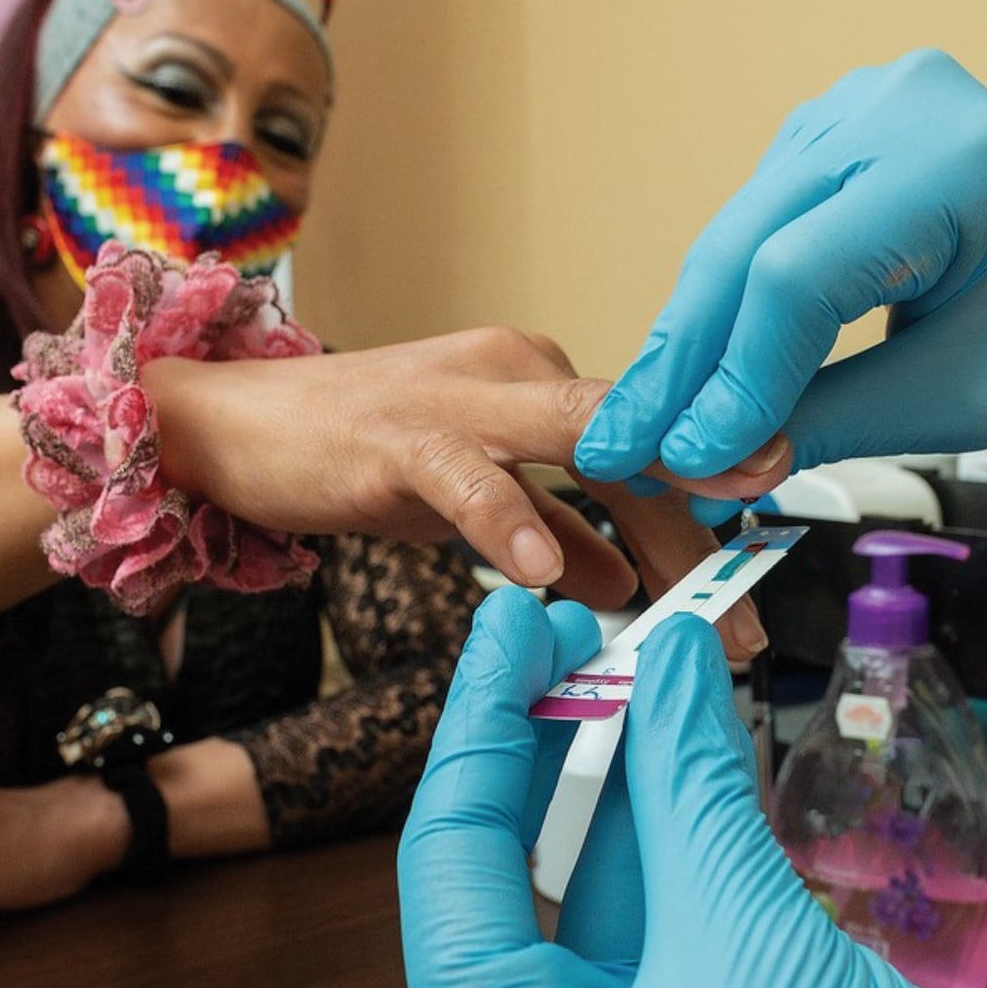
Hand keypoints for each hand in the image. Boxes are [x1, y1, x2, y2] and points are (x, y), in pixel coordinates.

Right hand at [149, 325, 774, 652]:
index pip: (650, 442)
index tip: (762, 570)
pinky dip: (508, 522)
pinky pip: (466, 476)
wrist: (224, 424)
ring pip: (580, 446)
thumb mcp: (473, 502)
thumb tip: (628, 581)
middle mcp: (518, 370)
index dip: (712, 504)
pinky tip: (544, 576)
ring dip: (647, 531)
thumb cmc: (353, 453)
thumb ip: (554, 531)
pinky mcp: (395, 432)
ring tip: (694, 599)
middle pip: (640, 446)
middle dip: (703, 532)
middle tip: (744, 617)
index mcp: (541, 382)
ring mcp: (459, 395)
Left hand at [398, 589, 986, 987]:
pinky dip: (693, 813)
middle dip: (558, 738)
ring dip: (633, 763)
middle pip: (523, 861)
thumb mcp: (745, 952)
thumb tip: (669, 666)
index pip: (451, 865)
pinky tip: (700, 733)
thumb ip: (696, 797)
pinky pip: (680, 898)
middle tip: (585, 632)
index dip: (481, 728)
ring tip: (654, 659)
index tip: (508, 629)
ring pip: (610, 871)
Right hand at [576, 48, 986, 493]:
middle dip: (678, 367)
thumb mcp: (956, 396)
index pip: (801, 274)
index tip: (695, 455)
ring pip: (724, 244)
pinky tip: (680, 380)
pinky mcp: (808, 134)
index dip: (737, 373)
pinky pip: (738, 234)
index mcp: (958, 163)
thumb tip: (713, 457)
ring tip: (642, 435)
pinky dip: (709, 315)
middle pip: (741, 248)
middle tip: (621, 452)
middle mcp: (891, 111)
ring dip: (680, 349)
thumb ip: (835, 421)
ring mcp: (842, 109)